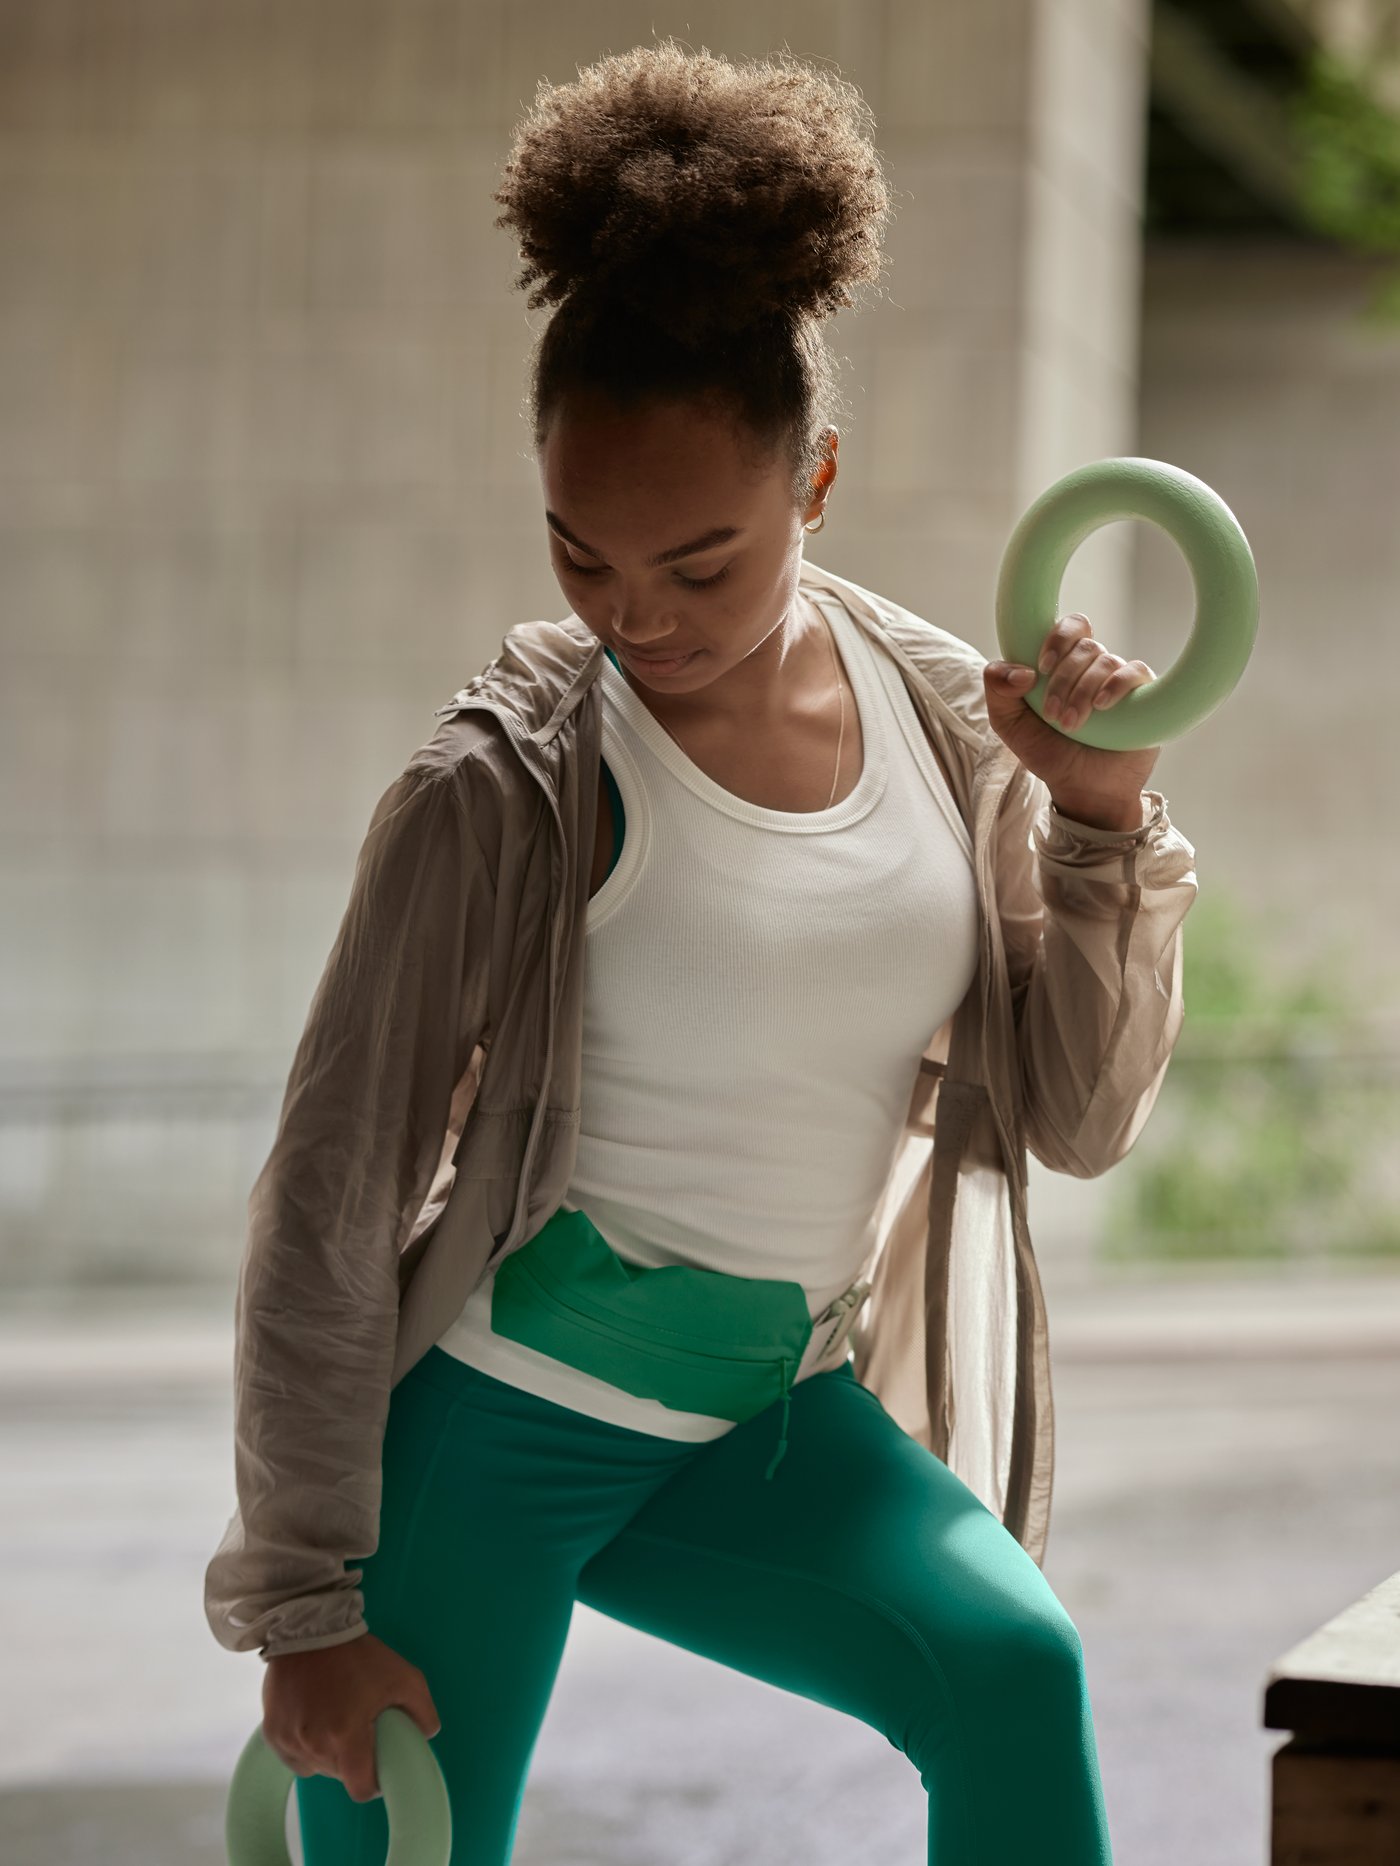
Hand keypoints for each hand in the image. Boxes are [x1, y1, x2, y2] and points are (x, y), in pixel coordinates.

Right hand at [261, 1631, 441, 1803]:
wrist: (310, 1629)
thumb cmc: (358, 1654)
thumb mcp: (404, 1676)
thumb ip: (422, 1710)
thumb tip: (426, 1735)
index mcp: (346, 1735)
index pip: (359, 1788)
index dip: (372, 1783)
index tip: (377, 1770)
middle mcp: (314, 1744)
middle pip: (338, 1775)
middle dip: (351, 1761)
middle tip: (358, 1731)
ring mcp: (289, 1740)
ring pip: (315, 1766)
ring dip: (327, 1753)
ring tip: (335, 1720)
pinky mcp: (272, 1732)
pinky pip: (292, 1756)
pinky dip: (304, 1746)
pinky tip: (313, 1720)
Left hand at [984, 613, 1160, 827]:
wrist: (1082, 788)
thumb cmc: (1048, 752)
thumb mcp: (1010, 725)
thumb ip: (998, 690)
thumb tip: (1022, 671)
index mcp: (1063, 664)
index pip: (1069, 628)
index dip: (1057, 638)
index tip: (1041, 668)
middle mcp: (1093, 667)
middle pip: (1084, 646)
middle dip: (1063, 680)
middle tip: (1053, 715)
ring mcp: (1119, 679)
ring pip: (1105, 661)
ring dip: (1082, 691)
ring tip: (1071, 724)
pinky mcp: (1143, 695)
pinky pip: (1134, 671)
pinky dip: (1116, 684)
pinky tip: (1102, 706)